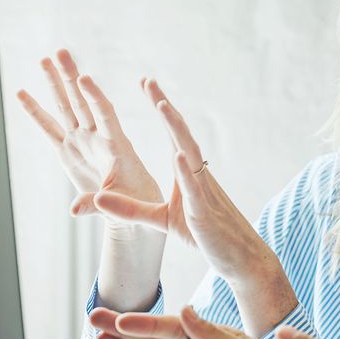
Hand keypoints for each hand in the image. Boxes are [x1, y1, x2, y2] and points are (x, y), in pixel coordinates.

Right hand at [16, 49, 162, 220]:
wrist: (132, 207)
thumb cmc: (135, 202)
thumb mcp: (121, 204)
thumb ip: (98, 204)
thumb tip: (74, 211)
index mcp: (116, 145)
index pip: (105, 115)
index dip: (95, 97)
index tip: (85, 78)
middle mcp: (97, 137)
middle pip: (82, 102)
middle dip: (71, 77)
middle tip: (61, 52)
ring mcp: (81, 141)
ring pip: (65, 108)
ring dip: (55, 84)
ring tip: (44, 59)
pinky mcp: (68, 151)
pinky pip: (48, 128)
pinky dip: (35, 112)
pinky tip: (22, 93)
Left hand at [90, 82, 295, 334]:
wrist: (240, 258)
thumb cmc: (206, 235)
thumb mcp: (161, 220)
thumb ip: (131, 209)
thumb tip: (98, 198)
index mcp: (188, 173)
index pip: (173, 134)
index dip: (160, 108)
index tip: (147, 84)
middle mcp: (197, 174)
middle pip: (180, 133)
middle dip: (164, 106)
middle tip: (148, 80)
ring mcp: (203, 191)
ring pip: (189, 153)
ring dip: (176, 129)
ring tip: (161, 105)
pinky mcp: (204, 212)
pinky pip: (195, 188)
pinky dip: (186, 170)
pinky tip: (178, 154)